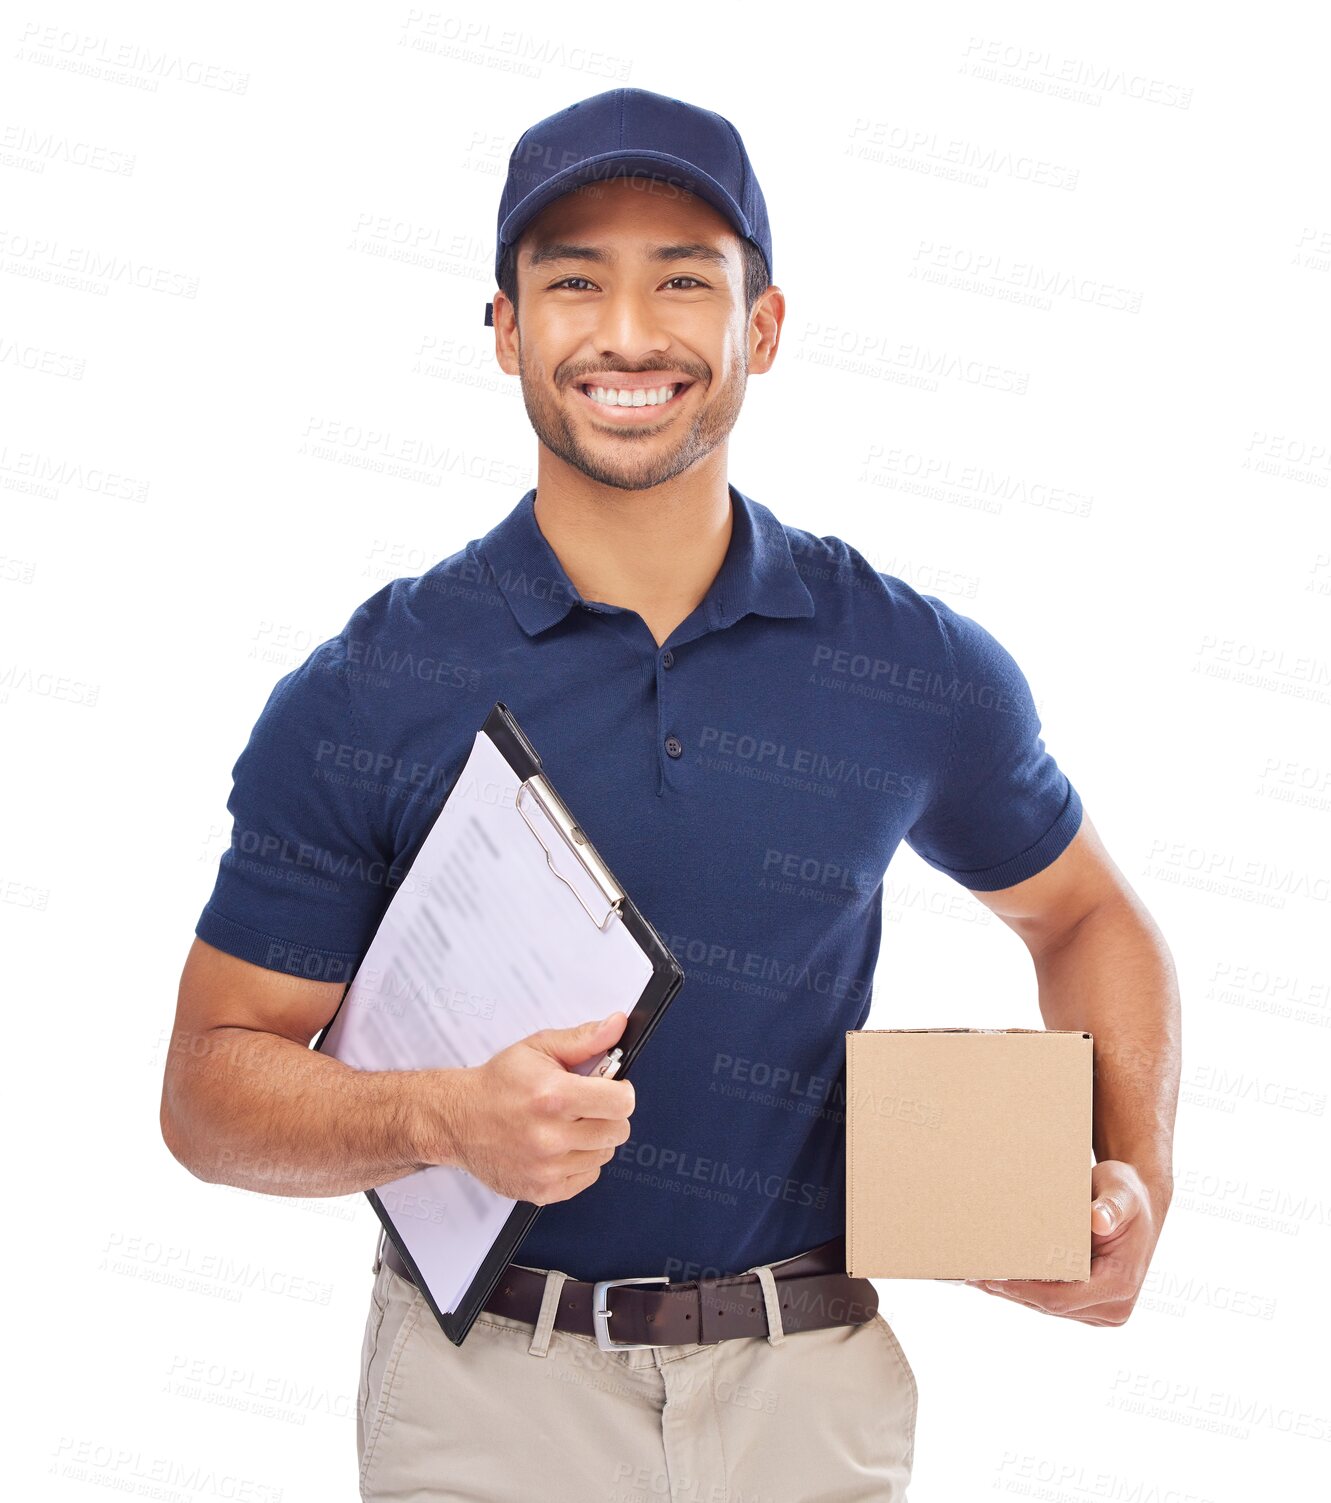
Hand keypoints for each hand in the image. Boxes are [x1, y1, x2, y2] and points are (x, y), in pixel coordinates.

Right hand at [449, 1012, 634, 1204]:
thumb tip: (617, 1025)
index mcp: (553, 1096)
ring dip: (594, 1138)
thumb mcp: (539, 1049)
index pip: (621, 1103)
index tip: (611, 1088)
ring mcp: (546, 1168)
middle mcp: (549, 1136)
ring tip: (568, 1124)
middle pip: (618, 1131)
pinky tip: (559, 1146)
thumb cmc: (498, 1084)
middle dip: (608, 1114)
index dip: (621, 1091)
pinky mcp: (542, 1191)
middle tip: (586, 1105)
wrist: (457, 1120)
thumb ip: (584, 1039)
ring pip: (604, 1154)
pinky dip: (579, 1162)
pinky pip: (587, 1177)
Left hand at [962, 1159, 1167, 1324]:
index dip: (1024, 1290)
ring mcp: (1101, 1309)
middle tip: (972, 1275)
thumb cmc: (1128, 1195)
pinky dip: (1025, 1289)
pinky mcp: (1089, 1304)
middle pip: (1050, 1306)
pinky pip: (1052, 1300)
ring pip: (1048, 1307)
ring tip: (976, 1276)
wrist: (1140, 1203)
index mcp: (1120, 1285)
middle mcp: (1113, 1306)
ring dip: (1013, 1293)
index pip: (1062, 1298)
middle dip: (1011, 1291)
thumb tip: (1098, 1220)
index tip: (993, 1277)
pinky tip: (997, 1278)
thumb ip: (1111, 1207)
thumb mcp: (1121, 1192)